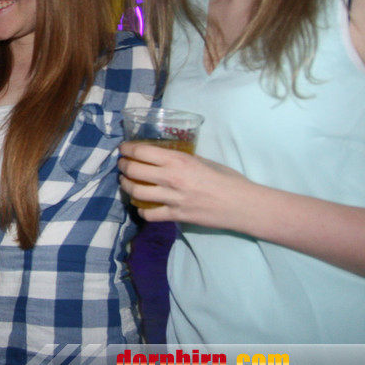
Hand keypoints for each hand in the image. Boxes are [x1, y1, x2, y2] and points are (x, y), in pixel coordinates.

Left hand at [118, 140, 257, 231]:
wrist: (242, 205)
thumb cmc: (228, 179)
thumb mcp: (203, 161)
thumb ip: (182, 159)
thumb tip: (164, 158)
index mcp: (178, 160)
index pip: (142, 151)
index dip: (127, 149)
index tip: (124, 149)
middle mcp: (171, 178)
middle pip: (133, 170)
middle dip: (123, 166)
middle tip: (122, 165)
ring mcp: (172, 198)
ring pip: (136, 191)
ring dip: (127, 186)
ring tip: (127, 183)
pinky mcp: (176, 216)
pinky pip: (149, 214)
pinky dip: (142, 210)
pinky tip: (143, 206)